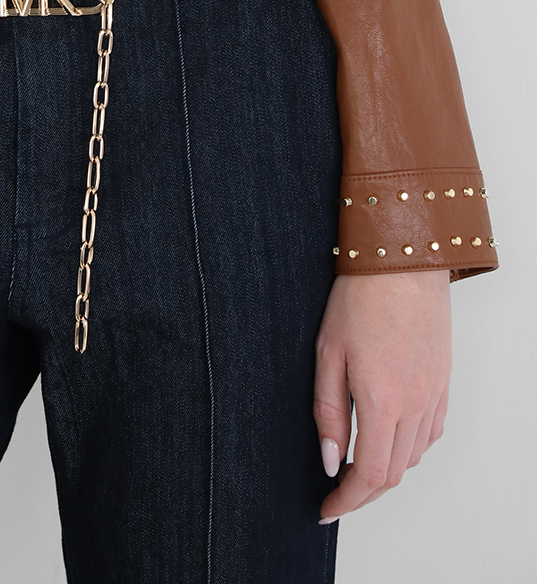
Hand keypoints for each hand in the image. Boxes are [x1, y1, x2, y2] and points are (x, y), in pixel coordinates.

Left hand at [314, 269, 450, 521]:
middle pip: (393, 473)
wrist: (403, 260)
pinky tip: (390, 437)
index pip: (368, 475)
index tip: (326, 509)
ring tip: (357, 465)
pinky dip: (410, 447)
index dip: (346, 500)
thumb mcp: (327, 352)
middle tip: (336, 493)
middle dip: (363, 492)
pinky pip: (431, 432)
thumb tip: (329, 458)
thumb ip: (327, 410)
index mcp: (382, 401)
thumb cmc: (360, 297)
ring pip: (414, 456)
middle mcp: (414, 404)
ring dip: (387, 470)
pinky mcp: (443, 381)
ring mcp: (433, 394)